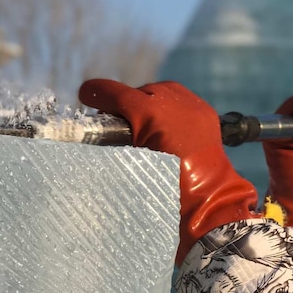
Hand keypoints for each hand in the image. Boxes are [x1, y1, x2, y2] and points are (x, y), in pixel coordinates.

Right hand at [78, 79, 257, 264]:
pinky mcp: (205, 111)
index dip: (98, 94)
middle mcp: (173, 102)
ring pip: (160, 93)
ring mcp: (193, 105)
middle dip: (126, 105)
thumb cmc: (166, 189)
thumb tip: (98, 132)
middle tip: (119, 126)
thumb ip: (113, 141)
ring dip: (149, 105)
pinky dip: (170, 109)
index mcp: (150, 114)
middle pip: (139, 92)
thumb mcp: (133, 164)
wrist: (207, 199)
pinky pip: (180, 100)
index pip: (118, 95)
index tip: (84, 94)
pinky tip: (165, 126)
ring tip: (144, 126)